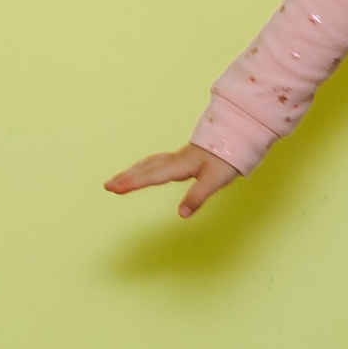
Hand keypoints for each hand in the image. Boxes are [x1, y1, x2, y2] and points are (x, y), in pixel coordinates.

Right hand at [105, 144, 239, 217]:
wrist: (240, 134)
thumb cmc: (228, 157)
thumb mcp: (215, 180)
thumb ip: (197, 196)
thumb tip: (181, 214)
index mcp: (180, 165)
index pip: (151, 176)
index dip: (132, 183)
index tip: (113, 188)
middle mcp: (176, 160)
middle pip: (146, 169)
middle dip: (126, 177)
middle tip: (107, 186)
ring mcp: (180, 158)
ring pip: (151, 163)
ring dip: (134, 171)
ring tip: (120, 179)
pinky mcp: (185, 158)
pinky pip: (159, 162)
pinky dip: (147, 167)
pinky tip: (147, 170)